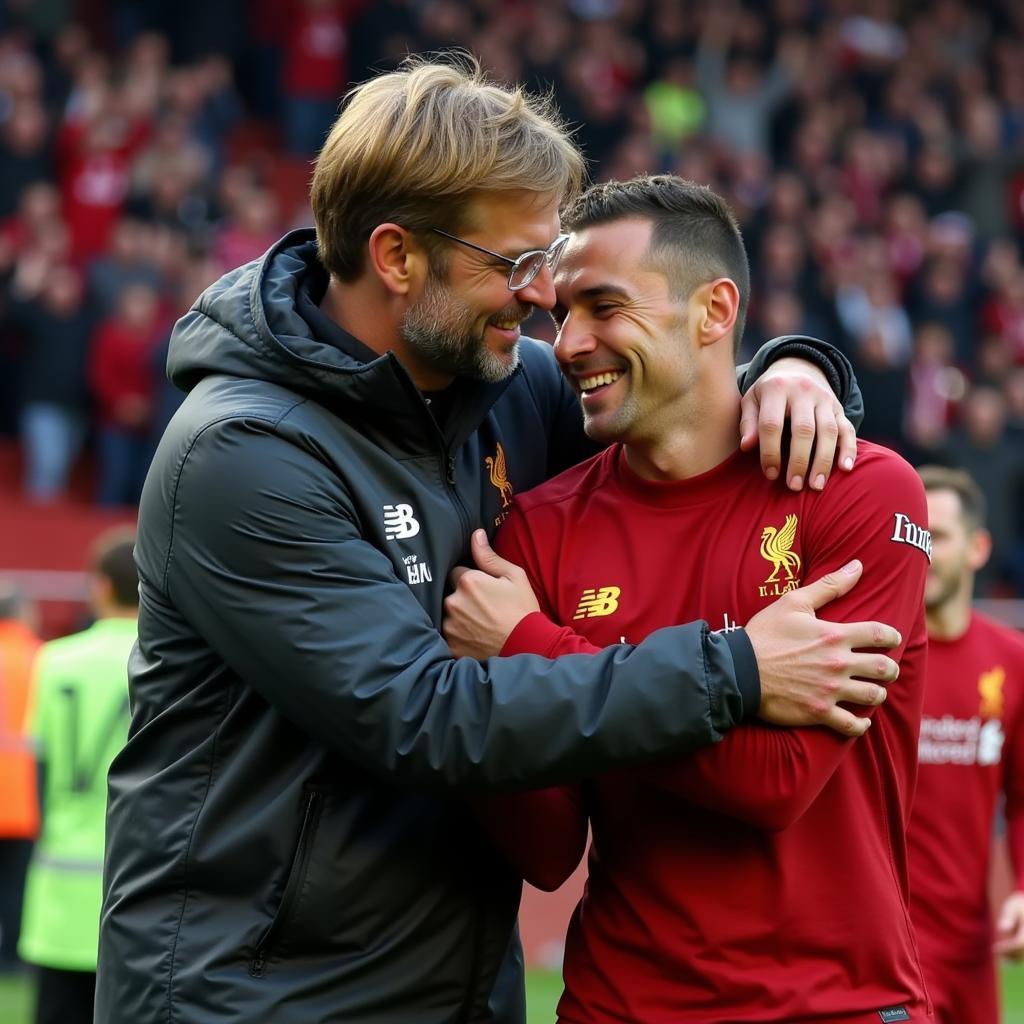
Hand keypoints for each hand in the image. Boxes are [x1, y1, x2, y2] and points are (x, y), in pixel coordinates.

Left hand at [444, 530, 539, 658]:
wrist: (528, 646)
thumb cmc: (523, 609)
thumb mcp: (514, 576)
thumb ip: (489, 556)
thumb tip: (475, 534)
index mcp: (468, 581)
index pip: (457, 572)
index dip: (470, 580)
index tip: (483, 590)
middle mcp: (453, 602)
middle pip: (450, 593)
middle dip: (462, 598)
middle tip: (483, 608)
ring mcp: (450, 626)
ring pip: (448, 615)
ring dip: (459, 617)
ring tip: (480, 625)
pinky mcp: (451, 646)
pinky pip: (449, 636)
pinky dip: (458, 636)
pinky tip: (476, 638)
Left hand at [739, 357, 856, 491]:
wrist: (797, 369)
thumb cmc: (768, 393)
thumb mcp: (752, 400)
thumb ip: (748, 422)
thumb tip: (746, 446)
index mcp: (776, 388)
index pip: (772, 423)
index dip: (770, 451)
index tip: (770, 474)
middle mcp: (803, 391)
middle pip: (803, 429)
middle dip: (799, 460)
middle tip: (794, 486)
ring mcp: (825, 399)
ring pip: (828, 431)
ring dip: (823, 461)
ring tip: (816, 485)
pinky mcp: (839, 408)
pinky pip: (848, 429)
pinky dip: (849, 449)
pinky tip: (845, 469)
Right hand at [745, 560, 898, 736]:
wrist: (739, 670)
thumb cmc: (764, 634)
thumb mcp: (793, 602)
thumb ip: (829, 585)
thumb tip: (857, 565)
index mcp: (834, 635)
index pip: (879, 634)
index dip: (891, 636)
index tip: (891, 639)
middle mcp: (838, 664)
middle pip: (884, 668)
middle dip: (890, 668)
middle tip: (887, 669)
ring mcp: (830, 690)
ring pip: (873, 696)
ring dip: (877, 693)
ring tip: (873, 691)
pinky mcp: (819, 712)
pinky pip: (851, 724)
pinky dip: (860, 724)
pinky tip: (860, 721)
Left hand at [996, 891, 1023, 960]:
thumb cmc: (1019, 905)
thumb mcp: (1012, 907)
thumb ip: (1008, 917)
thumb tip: (1002, 929)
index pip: (1020, 943)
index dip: (1008, 948)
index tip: (994, 949)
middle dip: (1011, 954)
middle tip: (995, 952)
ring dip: (1016, 957)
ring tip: (1002, 957)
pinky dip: (1019, 957)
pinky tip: (1008, 959)